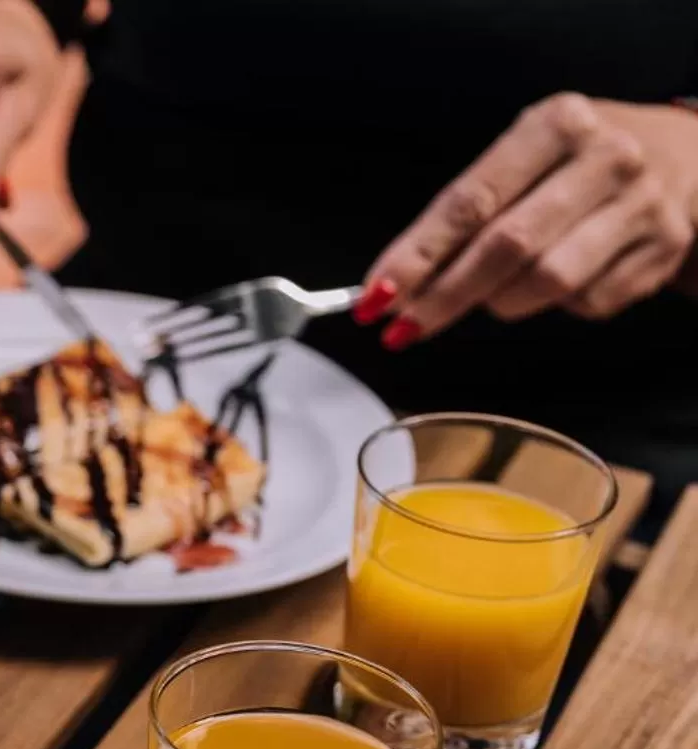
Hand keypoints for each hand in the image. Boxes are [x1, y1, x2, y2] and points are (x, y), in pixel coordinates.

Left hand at [361, 95, 697, 345]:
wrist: (688, 158)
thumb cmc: (578, 161)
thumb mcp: (525, 157)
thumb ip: (466, 210)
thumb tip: (397, 279)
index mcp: (556, 125)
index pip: (470, 201)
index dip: (418, 255)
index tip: (377, 295)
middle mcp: (605, 159)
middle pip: (507, 247)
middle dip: (444, 296)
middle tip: (403, 327)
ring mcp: (641, 206)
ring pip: (547, 283)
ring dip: (499, 304)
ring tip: (487, 296)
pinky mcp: (663, 249)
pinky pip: (587, 303)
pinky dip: (556, 307)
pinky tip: (558, 283)